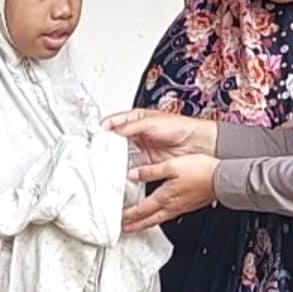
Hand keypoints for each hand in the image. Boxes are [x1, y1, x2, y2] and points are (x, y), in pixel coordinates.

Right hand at [101, 109, 216, 163]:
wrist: (197, 144)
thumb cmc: (180, 127)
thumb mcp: (150, 122)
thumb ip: (130, 127)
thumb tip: (113, 130)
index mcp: (137, 119)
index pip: (115, 122)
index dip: (104, 128)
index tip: (94, 136)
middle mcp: (138, 134)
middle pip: (116, 140)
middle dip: (106, 146)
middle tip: (97, 152)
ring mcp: (143, 148)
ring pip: (122, 155)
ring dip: (115, 159)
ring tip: (105, 164)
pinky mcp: (148, 162)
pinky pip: (133, 167)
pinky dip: (125, 171)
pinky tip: (120, 172)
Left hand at [120, 154, 217, 232]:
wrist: (222, 178)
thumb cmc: (201, 172)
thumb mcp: (171, 166)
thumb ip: (150, 171)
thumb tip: (133, 174)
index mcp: (164, 197)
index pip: (141, 210)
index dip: (128, 216)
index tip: (118, 220)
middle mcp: (171, 206)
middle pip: (148, 220)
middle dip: (134, 226)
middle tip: (123, 230)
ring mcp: (180, 207)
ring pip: (158, 219)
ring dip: (145, 223)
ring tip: (136, 226)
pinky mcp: (188, 205)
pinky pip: (168, 215)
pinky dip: (158, 218)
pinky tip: (160, 214)